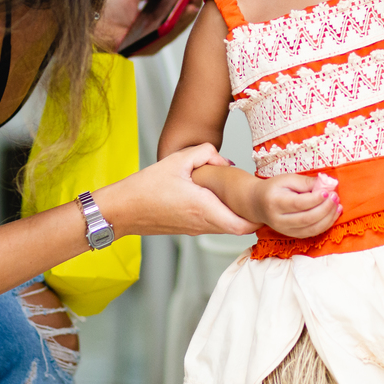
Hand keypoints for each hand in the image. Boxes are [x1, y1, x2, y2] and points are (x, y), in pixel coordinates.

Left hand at [93, 0, 196, 53]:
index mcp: (156, 9)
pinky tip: (190, 9)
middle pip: (184, 8)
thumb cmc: (110, 15)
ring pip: (182, 20)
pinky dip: (183, 20)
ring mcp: (161, 33)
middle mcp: (161, 21)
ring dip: (194, 6)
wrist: (97, 32)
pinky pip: (174, 32)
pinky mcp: (158, 43)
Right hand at [109, 144, 260, 235]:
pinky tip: (212, 195)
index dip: (258, 217)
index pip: (243, 225)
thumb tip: (223, 159)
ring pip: (224, 226)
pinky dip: (218, 214)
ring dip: (233, 213)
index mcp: (204, 209)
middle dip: (250, 214)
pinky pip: (210, 224)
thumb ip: (205, 153)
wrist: (120, 210)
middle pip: (238, 228)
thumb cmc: (143, 188)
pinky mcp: (185, 229)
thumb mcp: (176, 160)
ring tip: (235, 193)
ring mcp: (193, 230)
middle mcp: (201, 224)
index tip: (262, 202)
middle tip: (254, 196)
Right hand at [249, 174, 341, 238]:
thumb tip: (327, 184)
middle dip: (325, 208)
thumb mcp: (287, 179)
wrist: (258, 203)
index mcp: (275, 202)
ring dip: (328, 218)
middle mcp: (278, 219)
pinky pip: (312, 233)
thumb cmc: (274, 188)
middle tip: (335, 197)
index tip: (328, 191)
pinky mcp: (292, 235)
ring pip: (311, 229)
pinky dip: (325, 224)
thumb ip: (306, 182)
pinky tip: (333, 214)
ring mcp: (285, 230)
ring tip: (337, 205)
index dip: (316, 199)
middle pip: (306, 218)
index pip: (298, 204)